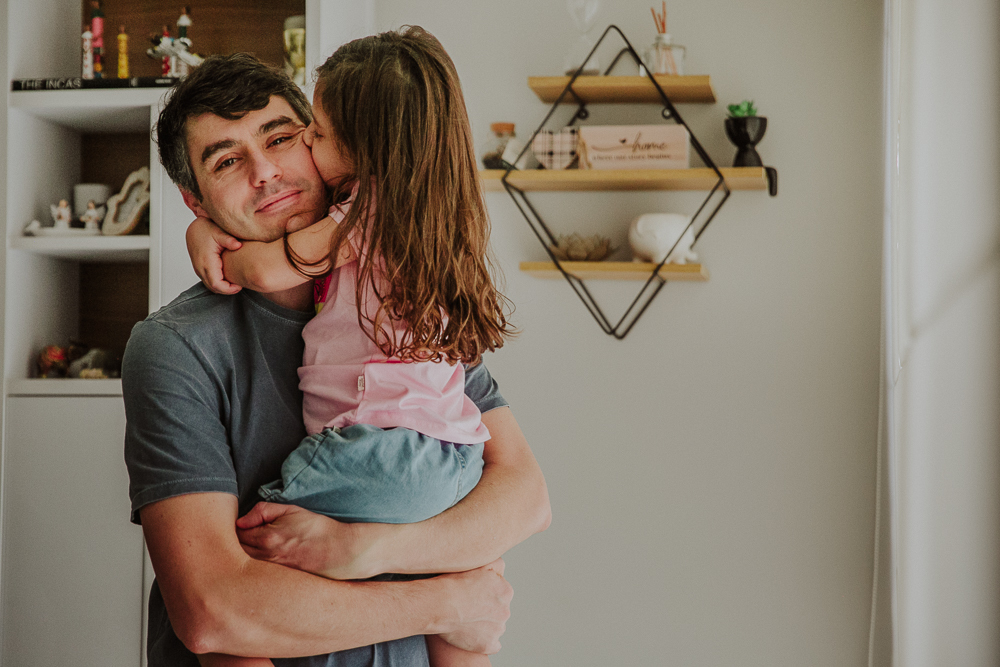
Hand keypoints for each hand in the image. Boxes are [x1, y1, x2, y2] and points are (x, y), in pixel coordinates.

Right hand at [186, 216, 242, 293]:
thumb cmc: (206, 229)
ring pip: (211, 286)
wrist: (194, 228)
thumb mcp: (219, 232)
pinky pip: (209, 281)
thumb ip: (229, 240)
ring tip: (236, 283)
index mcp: (206, 262)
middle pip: (214, 288)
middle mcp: (201, 268)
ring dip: (223, 288)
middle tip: (241, 285)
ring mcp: (199, 270)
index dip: (228, 289)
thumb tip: (238, 245)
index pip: (216, 284)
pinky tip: (229, 279)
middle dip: (228, 290)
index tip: (240, 286)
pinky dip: (219, 284)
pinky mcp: (200, 269)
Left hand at [236, 502, 388, 579]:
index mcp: (267, 538)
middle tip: (227, 541)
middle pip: (233, 554)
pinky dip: (247, 573)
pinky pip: (254, 578)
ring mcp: (271, 573)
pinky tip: (248, 569)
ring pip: (241, 569)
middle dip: (228, 547)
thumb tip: (240, 521)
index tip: (231, 527)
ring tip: (236, 555)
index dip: (230, 530)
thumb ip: (263, 511)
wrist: (340, 552)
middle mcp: (266, 558)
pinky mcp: (277, 582)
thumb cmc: (317, 529)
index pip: (235, 535)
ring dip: (235, 561)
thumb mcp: (292, 510)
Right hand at [435, 559, 511, 654]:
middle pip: (498, 610)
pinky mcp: (489, 644)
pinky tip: (470, 634)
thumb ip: (495, 564)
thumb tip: (500, 568)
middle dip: (486, 609)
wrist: (439, 604)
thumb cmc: (453, 582)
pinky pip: (491, 644)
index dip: (485, 593)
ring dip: (484, 625)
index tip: (472, 594)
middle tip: (468, 607)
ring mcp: (498, 629)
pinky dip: (482, 641)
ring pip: (494, 627)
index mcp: (506, 591)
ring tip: (465, 620)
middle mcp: (505, 611)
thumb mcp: (478, 563)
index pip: (500, 593)